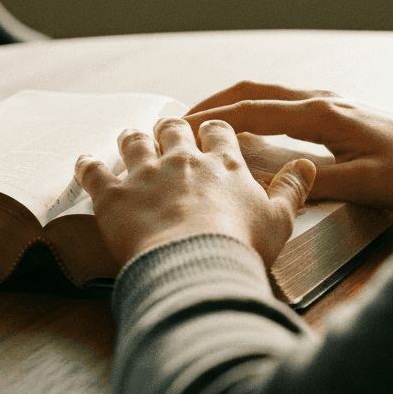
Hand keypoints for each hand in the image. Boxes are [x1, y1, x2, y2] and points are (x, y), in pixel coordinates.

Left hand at [75, 117, 315, 268]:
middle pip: (173, 129)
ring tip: (129, 135)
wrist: (196, 266)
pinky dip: (88, 164)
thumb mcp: (280, 220)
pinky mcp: (113, 195)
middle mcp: (183, 160)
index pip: (218, 132)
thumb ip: (292, 189)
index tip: (209, 133)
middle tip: (167, 130)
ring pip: (134, 141)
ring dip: (131, 137)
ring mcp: (145, 174)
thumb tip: (307, 165)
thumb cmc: (241, 247)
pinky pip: (94, 171)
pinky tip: (85, 161)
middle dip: (170, 127)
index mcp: (223, 164)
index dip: (212, 130)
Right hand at [184, 81, 392, 209]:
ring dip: (235, 105)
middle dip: (214, 103)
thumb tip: (260, 180)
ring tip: (204, 124)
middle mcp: (323, 101)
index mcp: (322, 114)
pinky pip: (286, 107)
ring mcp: (333, 105)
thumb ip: (308, 181)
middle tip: (180, 122)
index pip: (253, 109)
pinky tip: (249, 132)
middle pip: (255, 91)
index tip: (181, 129)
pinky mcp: (341, 116)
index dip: (213, 119)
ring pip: (270, 95)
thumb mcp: (362, 183)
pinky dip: (257, 113)